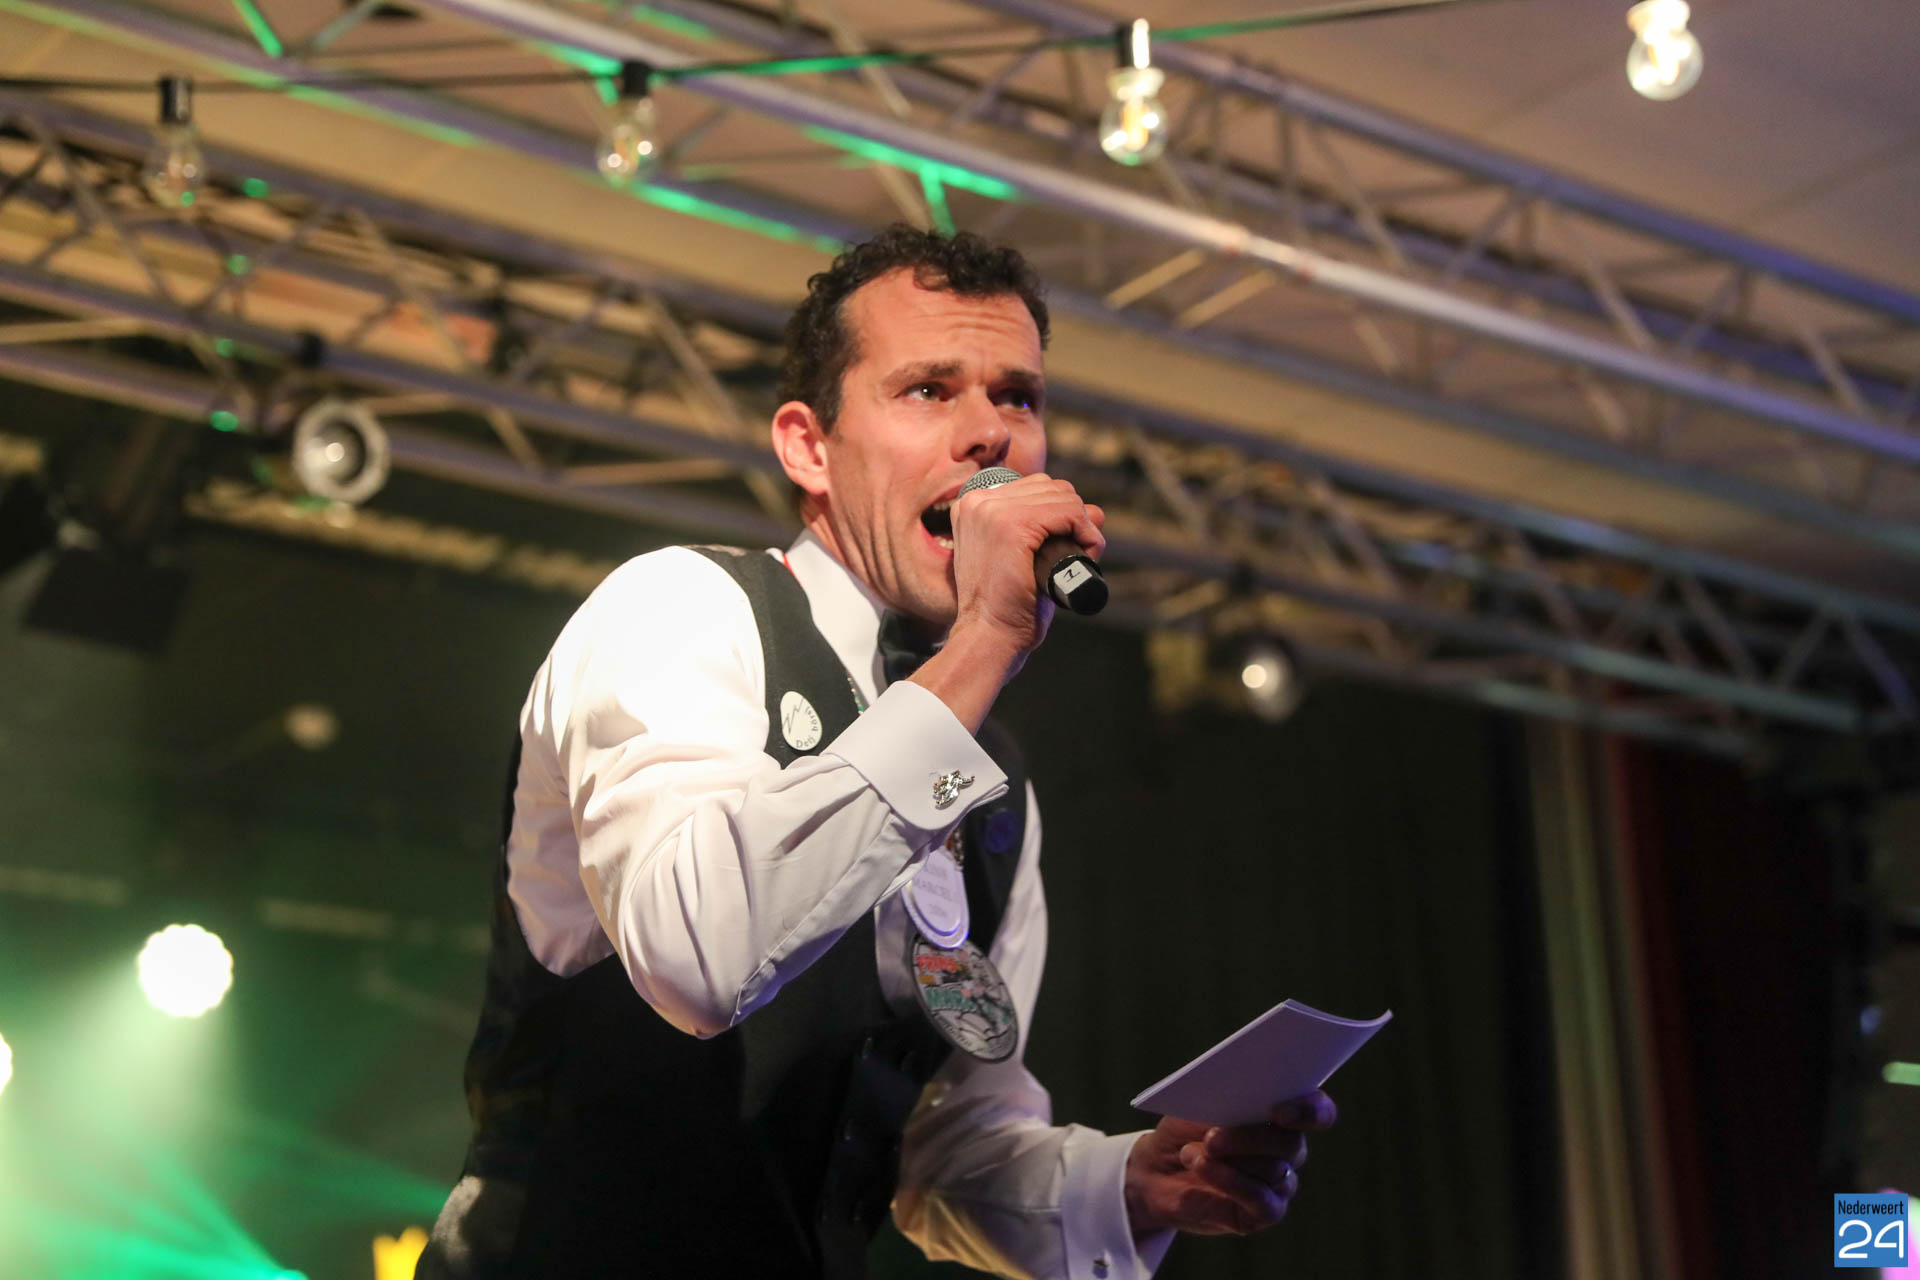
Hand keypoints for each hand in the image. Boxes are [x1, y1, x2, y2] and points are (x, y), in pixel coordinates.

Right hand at [948, 473, 1104, 655]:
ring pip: (1063, 497)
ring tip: (1079, 558)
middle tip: (1076, 554)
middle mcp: (977, 501)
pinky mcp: (1011, 526)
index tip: (1063, 546)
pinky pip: (1068, 511)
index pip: (1034, 487)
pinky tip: (1086, 554)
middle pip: (1050, 487)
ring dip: (1083, 526)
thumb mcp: (1026, 557)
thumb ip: (1052, 529)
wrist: (989, 636)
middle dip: (1074, 517)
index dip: (1060, 514)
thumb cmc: (1008, 605)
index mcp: (973, 505)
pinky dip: (1086, 532)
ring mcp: (992, 511)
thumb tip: (1097, 511)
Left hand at [1122, 1091, 1335, 1238]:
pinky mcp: (1263, 1214)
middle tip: (1212, 1136)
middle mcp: (1288, 1151)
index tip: (1279, 1112)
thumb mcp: (1199, 1104)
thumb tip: (1242, 1093)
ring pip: (1274, 1171)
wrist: (1156, 1170)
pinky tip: (1203, 1170)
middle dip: (1250, 1138)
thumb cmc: (1183, 1130)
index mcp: (1283, 1115)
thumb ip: (1226, 1096)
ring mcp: (1279, 1184)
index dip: (1309, 1110)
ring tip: (1191, 1153)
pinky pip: (1261, 1201)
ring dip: (1229, 1160)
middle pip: (1291, 1144)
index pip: (1319, 1111)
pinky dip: (1230, 1183)